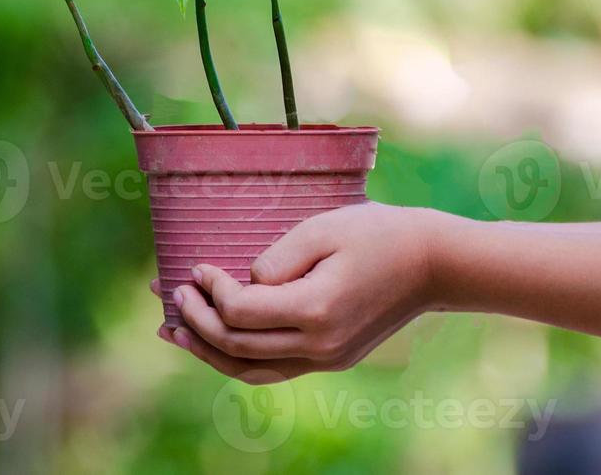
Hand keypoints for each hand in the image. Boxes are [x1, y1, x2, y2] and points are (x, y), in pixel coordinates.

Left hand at [153, 203, 456, 382]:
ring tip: (172, 332)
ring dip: (206, 351)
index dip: (210, 290)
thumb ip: (275, 259)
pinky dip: (237, 358)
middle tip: (168, 293)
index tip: (197, 266)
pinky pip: (272, 369)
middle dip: (195, 320)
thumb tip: (244, 283)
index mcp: (315, 310)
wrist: (432, 263)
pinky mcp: (330, 358)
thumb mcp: (322, 228)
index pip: (240, 313)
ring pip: (250, 370)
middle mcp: (319, 345)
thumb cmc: (376, 234)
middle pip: (237, 346)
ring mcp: (326, 357)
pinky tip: (214, 342)